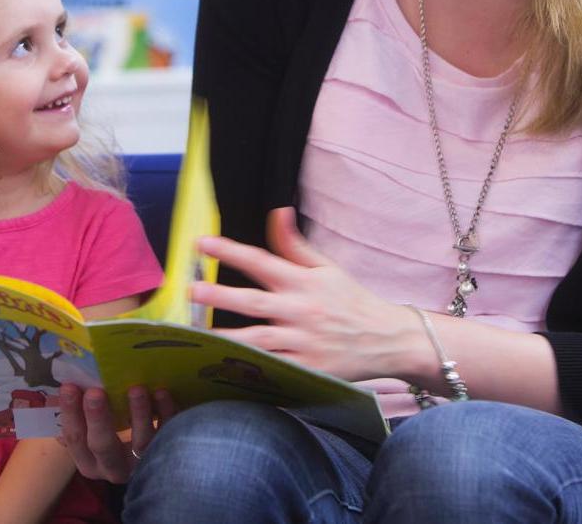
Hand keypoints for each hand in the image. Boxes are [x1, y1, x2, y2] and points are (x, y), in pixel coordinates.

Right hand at [56, 383, 177, 483]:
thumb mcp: (90, 436)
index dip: (71, 414)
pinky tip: (161, 393)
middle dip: (97, 418)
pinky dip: (166, 412)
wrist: (155, 466)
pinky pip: (169, 433)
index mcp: (89, 462)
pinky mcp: (169, 453)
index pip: (75, 439)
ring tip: (135, 389)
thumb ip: (75, 420)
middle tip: (95, 392)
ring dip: (138, 414)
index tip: (69, 386)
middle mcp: (113, 468)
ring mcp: (142, 464)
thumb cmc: (111, 443)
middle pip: (103, 445)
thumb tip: (56, 397)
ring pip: (141, 442)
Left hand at [190, 207, 419, 381]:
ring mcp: (304, 343)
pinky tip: (224, 367)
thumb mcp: (327, 268)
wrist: (389, 339)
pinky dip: (251, 369)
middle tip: (192, 291)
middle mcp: (302, 311)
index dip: (231, 251)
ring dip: (227, 337)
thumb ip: (294, 244)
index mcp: (304, 282)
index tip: (202, 244)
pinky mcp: (307, 370)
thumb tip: (277, 212)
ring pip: (259, 340)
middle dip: (221, 296)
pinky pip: (273, 370)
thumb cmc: (352, 301)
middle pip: (255, 302)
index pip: (262, 261)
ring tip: (197, 335)